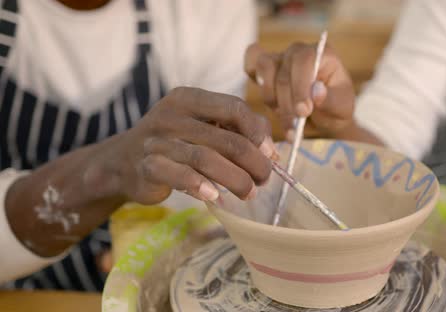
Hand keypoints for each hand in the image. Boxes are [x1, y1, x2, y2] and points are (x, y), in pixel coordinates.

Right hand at [92, 87, 275, 204]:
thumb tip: (271, 152)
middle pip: (227, 138)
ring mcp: (157, 140)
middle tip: (264, 179)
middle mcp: (172, 114)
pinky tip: (216, 197)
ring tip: (249, 192)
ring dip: (235, 179)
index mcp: (190, 98)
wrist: (122, 161)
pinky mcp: (147, 166)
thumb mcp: (202, 127)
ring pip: (207, 158)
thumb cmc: (174, 143)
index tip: (269, 153)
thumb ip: (236, 131)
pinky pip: (180, 175)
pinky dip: (201, 186)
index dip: (258, 132)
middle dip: (253, 162)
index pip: (234, 107)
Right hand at [244, 42, 354, 139]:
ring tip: (287, 122)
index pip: (304, 61)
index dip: (300, 86)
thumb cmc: (335, 108)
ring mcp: (280, 58)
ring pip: (264, 71)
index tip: (304, 111)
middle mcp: (298, 51)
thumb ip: (331, 99)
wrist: (324, 116)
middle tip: (295, 128)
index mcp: (322, 53)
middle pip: (283, 72)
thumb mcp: (341, 108)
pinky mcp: (265, 70)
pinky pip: (251, 66)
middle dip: (287, 103)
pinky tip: (269, 102)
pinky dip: (256, 82)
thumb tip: (316, 90)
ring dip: (272, 100)